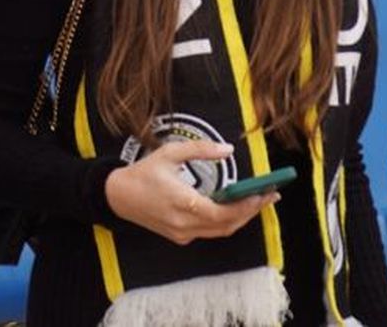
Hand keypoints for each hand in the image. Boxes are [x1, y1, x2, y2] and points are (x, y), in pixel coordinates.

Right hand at [104, 140, 278, 244]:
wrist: (118, 196)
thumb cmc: (144, 172)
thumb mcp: (170, 153)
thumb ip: (200, 150)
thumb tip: (228, 149)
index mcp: (182, 203)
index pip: (223, 213)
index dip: (246, 206)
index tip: (264, 194)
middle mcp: (184, 224)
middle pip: (227, 225)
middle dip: (251, 212)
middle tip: (269, 196)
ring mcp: (182, 233)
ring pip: (220, 231)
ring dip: (240, 218)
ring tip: (257, 201)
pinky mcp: (179, 237)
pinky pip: (209, 232)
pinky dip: (225, 221)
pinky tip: (233, 207)